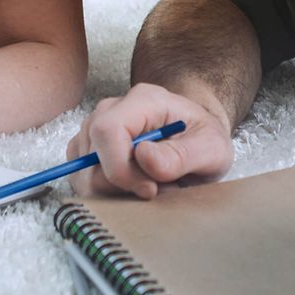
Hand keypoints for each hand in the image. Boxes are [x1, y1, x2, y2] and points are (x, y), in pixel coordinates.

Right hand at [65, 83, 234, 198]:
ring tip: (150, 185)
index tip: (149, 190)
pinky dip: (106, 193)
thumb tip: (143, 157)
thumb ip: (181, 155)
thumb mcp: (212, 149)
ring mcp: (94, 129)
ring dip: (116, 191)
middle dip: (123, 185)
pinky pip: (82, 179)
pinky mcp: (87, 149)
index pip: (107, 131)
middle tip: (158, 188)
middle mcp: (111, 109)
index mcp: (143, 101)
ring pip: (83, 174)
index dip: (120, 169)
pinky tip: (133, 186)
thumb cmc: (204, 139)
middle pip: (90, 157)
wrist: (196, 138)